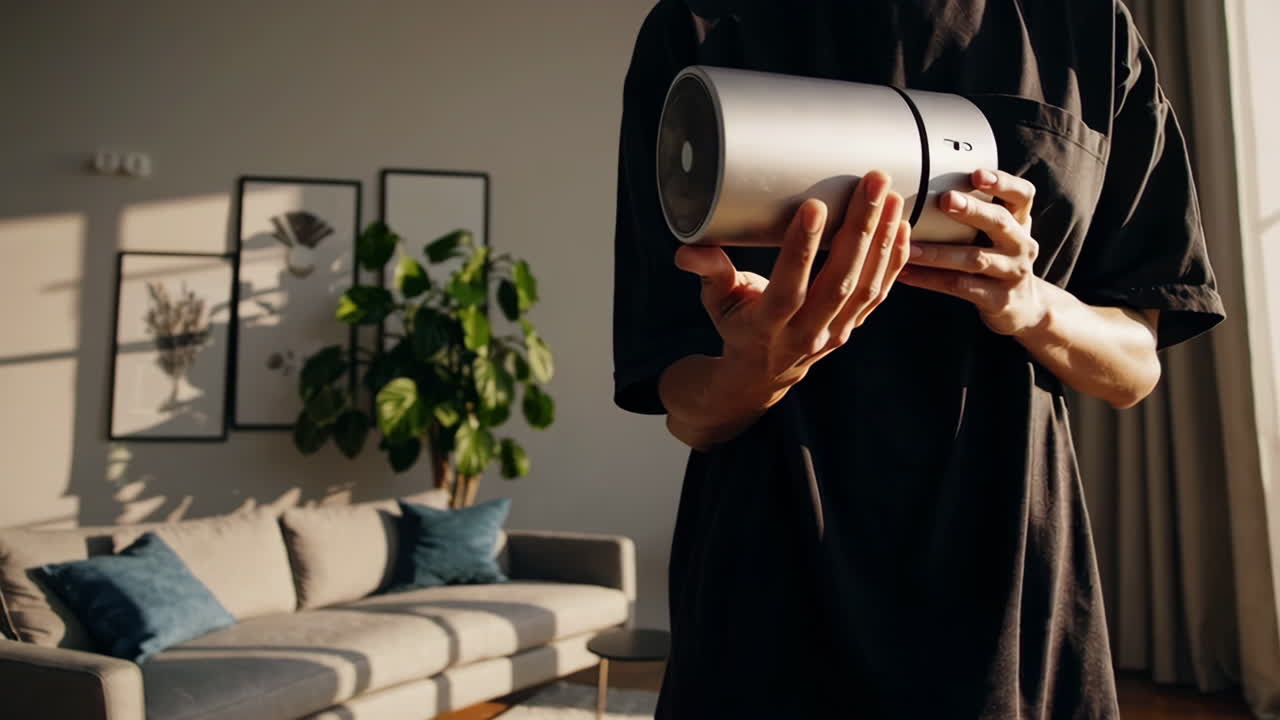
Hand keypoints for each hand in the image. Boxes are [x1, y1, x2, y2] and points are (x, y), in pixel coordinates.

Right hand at [673, 170, 910, 396]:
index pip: (789, 288)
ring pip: (865, 286)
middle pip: (838, 282)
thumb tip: (687, 250)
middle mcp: (806, 334)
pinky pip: (879, 294)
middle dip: (858, 229)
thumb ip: (708, 272)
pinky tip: (901, 226)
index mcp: (766, 327)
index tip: (815, 206)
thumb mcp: (716, 302)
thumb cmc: (737, 325)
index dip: (801, 250)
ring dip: (880, 239)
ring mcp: (834, 333)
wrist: (762, 375)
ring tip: (890, 196)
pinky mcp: (853, 326)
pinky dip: (893, 260)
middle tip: (871, 182)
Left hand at [898, 169, 1048, 335]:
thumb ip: (974, 210)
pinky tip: (905, 273)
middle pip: (1000, 222)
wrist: (1023, 307)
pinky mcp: (998, 299)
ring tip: (910, 247)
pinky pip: (960, 286)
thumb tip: (920, 182)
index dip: (1003, 183)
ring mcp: (1012, 273)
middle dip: (973, 210)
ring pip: (975, 259)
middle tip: (946, 200)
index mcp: (1020, 220)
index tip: (977, 174)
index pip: (1022, 194)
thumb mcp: (997, 232)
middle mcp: (1021, 244)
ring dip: (940, 253)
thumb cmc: (997, 257)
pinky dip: (931, 280)